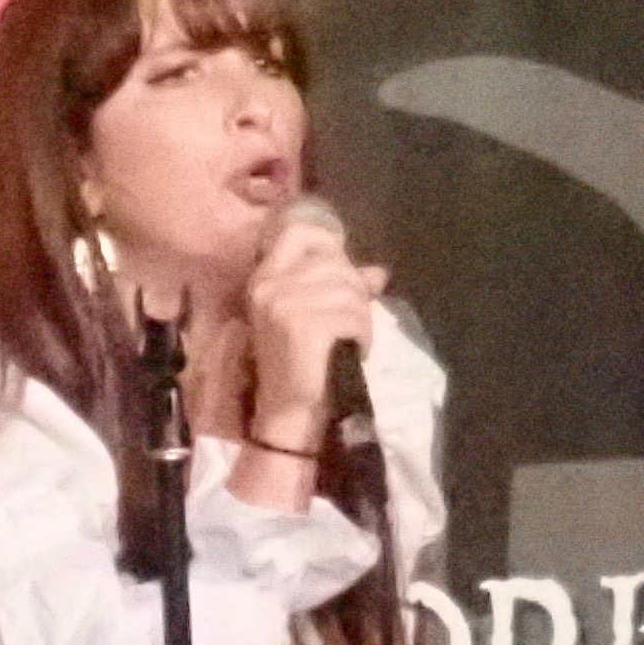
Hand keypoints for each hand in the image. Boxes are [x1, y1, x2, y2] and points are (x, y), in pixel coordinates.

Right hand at [242, 211, 382, 448]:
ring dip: (361, 318)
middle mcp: (270, 285)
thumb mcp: (310, 316)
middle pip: (336, 263)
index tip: (343, 269)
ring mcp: (286, 304)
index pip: (300, 232)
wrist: (290, 412)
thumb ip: (340, 286)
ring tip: (349, 341)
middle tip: (351, 322)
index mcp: (264, 278)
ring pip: (350, 291)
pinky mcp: (306, 325)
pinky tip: (352, 351)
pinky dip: (363, 335)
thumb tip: (379, 272)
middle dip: (354, 291)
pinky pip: (354, 316)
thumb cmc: (298, 363)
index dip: (329, 244)